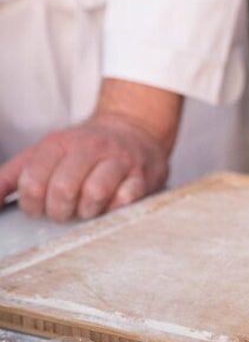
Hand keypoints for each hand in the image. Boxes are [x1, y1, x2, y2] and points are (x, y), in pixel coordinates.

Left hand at [0, 79, 182, 221]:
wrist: (135, 129)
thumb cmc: (84, 150)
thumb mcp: (44, 153)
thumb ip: (10, 177)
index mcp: (58, 143)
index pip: (33, 182)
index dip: (32, 204)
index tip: (40, 207)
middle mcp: (89, 148)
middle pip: (63, 190)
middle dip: (59, 211)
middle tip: (64, 212)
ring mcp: (118, 160)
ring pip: (95, 194)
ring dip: (87, 212)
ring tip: (87, 209)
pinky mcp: (142, 175)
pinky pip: (125, 200)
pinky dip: (114, 209)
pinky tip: (111, 204)